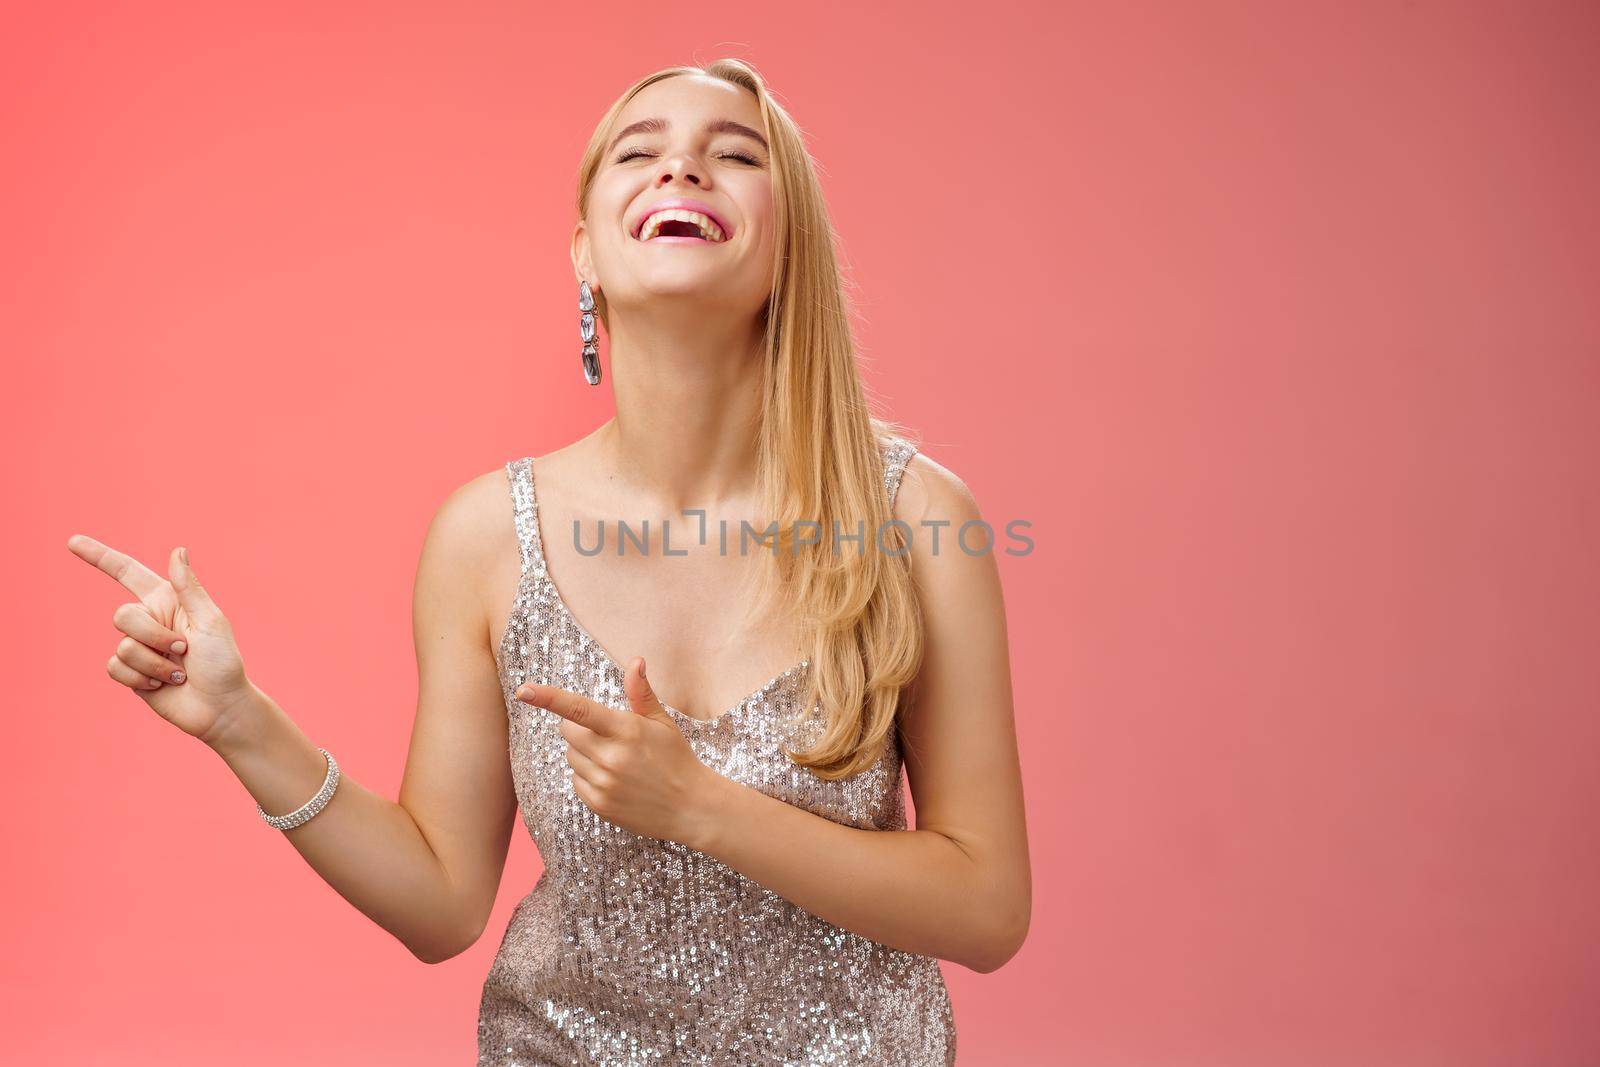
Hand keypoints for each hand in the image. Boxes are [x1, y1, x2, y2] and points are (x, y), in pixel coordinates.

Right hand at [66, 536, 255, 745]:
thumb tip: (178, 551)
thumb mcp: (211, 621)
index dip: (99, 556)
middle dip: (154, 636)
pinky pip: (115, 668)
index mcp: (168, 601)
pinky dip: (142, 678)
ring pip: (122, 645)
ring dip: (155, 663)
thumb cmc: (223, 662)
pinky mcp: (131, 673)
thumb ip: (189, 588)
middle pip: (122, 615)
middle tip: (184, 650)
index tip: (72, 542)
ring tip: (180, 673)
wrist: (219, 706)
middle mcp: (149, 621)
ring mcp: (138, 648)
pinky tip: (163, 685)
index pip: (127, 573)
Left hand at [515, 657, 723, 845]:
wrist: (690, 807)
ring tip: (616, 760)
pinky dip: (587, 775)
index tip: (523, 691)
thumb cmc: (676, 758)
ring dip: (584, 752)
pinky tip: (613, 779)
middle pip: (568, 731)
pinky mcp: (598, 803)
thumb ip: (641, 693)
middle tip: (606, 733)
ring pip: (571, 756)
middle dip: (579, 727)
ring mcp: (603, 782)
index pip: (580, 709)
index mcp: (627, 730)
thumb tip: (635, 661)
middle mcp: (611, 757)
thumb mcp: (663, 723)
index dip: (549, 698)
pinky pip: (575, 780)